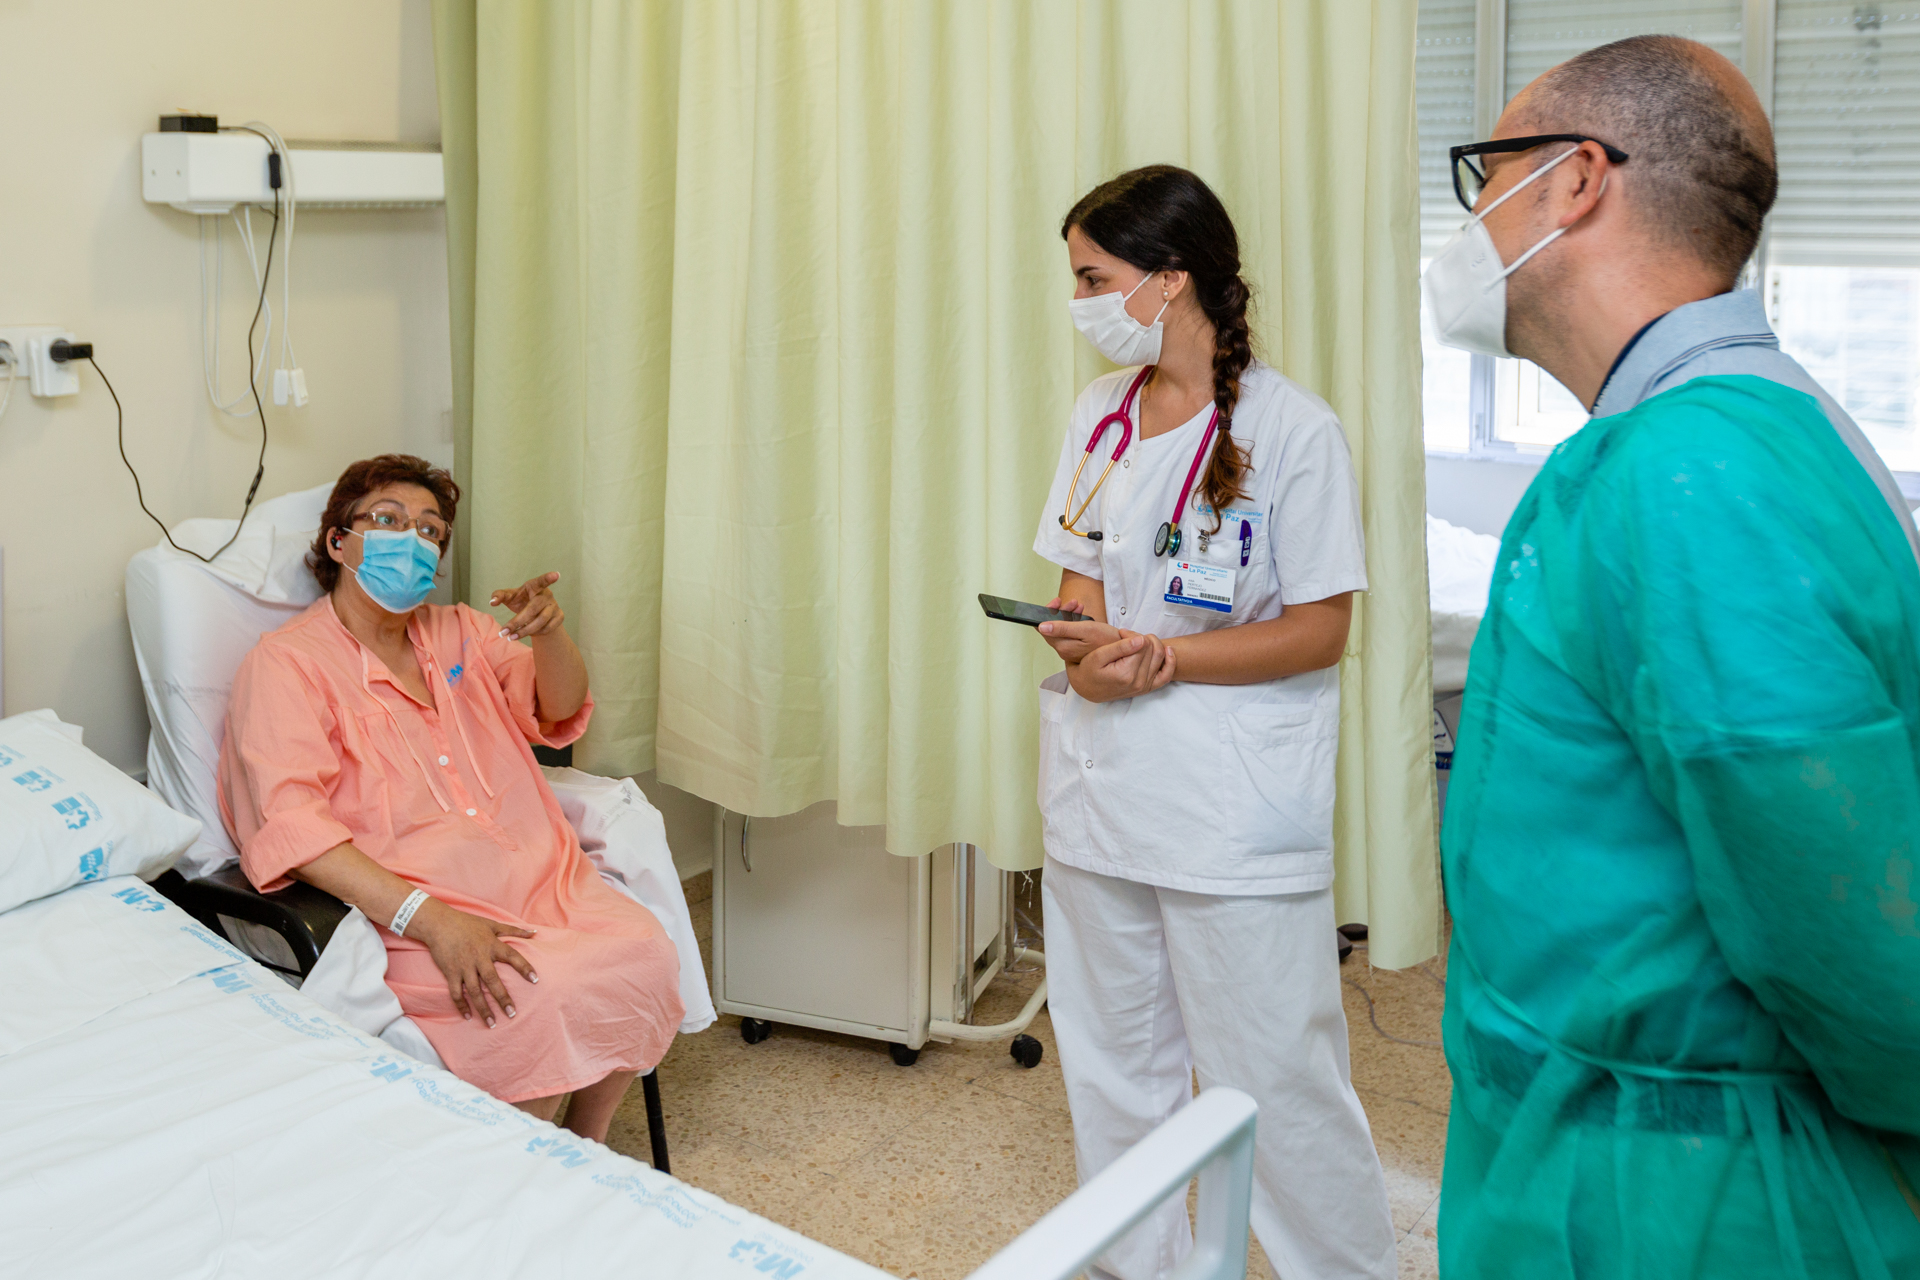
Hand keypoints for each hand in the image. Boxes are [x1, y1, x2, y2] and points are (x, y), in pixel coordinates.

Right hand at [410, 899, 538, 1027]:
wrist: (438, 924)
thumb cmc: (467, 923)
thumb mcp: (492, 924)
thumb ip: (513, 931)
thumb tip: (534, 932)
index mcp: (491, 945)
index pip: (512, 957)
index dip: (524, 968)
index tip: (535, 980)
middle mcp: (479, 957)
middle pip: (493, 981)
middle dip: (503, 998)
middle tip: (512, 1014)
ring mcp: (464, 967)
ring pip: (474, 992)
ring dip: (483, 1008)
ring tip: (492, 1023)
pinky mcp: (450, 973)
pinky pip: (456, 993)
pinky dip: (461, 1005)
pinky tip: (468, 1017)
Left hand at [490, 572, 564, 640]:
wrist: (536, 614)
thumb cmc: (521, 601)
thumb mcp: (510, 597)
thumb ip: (500, 596)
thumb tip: (492, 602)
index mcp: (535, 586)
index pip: (541, 581)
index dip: (548, 578)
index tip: (556, 575)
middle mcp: (547, 595)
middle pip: (533, 609)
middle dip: (517, 622)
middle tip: (503, 632)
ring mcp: (555, 606)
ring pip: (541, 621)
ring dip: (525, 631)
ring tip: (511, 637)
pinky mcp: (559, 616)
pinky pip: (547, 628)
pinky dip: (536, 633)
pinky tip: (527, 634)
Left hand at [1036, 598, 1120, 663]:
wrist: (1122, 649)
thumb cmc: (1106, 639)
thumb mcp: (1085, 629)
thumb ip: (1062, 628)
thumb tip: (1041, 627)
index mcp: (1063, 646)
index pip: (1044, 628)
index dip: (1047, 612)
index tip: (1056, 602)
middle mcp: (1064, 650)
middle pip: (1052, 628)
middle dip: (1060, 611)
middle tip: (1071, 602)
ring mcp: (1070, 650)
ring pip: (1061, 629)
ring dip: (1068, 615)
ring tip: (1078, 606)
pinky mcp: (1077, 648)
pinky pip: (1069, 632)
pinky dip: (1074, 621)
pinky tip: (1081, 614)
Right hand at [1068, 630, 1176, 702]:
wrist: (1086, 689)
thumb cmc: (1088, 670)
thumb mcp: (1098, 656)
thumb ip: (1120, 647)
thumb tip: (1141, 640)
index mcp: (1127, 673)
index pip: (1143, 643)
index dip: (1132, 634)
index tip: (1120, 634)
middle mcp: (1139, 682)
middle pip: (1152, 649)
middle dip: (1141, 638)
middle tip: (1126, 637)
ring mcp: (1145, 687)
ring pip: (1161, 657)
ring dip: (1153, 645)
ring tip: (1138, 642)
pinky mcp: (1147, 688)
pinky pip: (1166, 676)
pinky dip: (1170, 662)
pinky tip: (1168, 651)